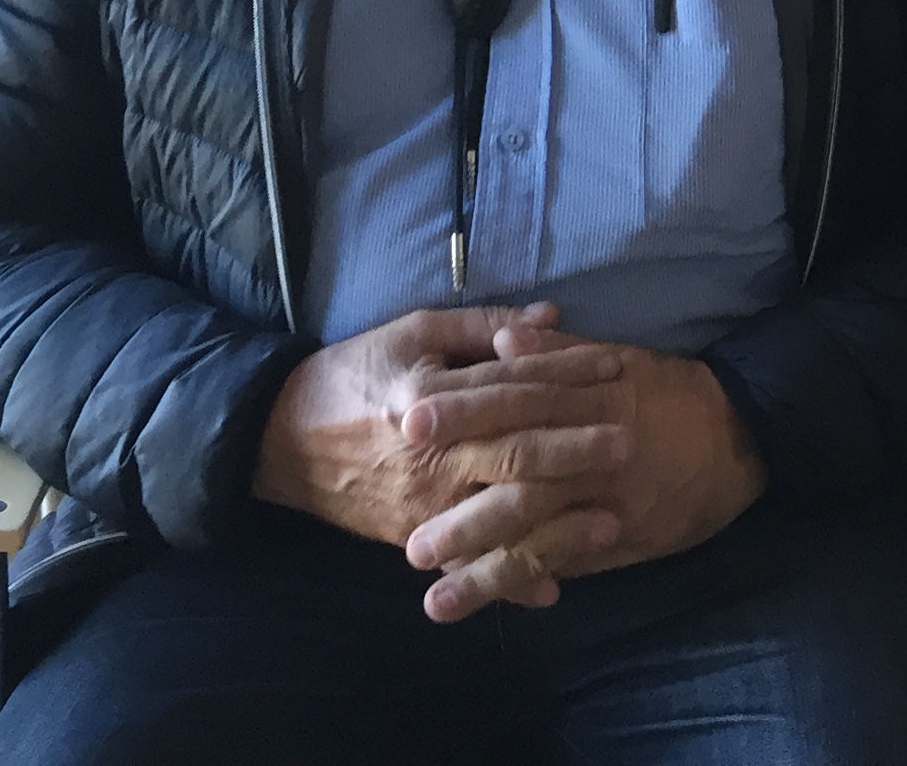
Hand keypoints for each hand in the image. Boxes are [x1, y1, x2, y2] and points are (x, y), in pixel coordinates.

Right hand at [252, 303, 624, 554]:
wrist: (279, 439)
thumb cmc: (353, 374)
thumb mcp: (412, 333)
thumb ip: (482, 326)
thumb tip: (550, 317)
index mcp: (430, 394)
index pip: (512, 385)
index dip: (566, 373)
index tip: (615, 367)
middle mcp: (430, 455)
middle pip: (514, 454)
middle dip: (574, 449)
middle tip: (628, 441)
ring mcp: (420, 504)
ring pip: (497, 518)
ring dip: (555, 522)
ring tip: (610, 521)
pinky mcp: (410, 537)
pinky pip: (464, 564)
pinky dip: (505, 580)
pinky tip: (550, 589)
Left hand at [403, 325, 765, 618]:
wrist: (739, 433)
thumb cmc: (670, 392)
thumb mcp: (619, 358)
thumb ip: (557, 355)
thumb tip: (501, 341)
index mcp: (586, 397)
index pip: (513, 402)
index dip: (461, 413)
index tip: (407, 421)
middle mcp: (591, 451)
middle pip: (519, 479)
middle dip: (461, 512)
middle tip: (408, 541)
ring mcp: (607, 499)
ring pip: (540, 534)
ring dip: (485, 568)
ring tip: (431, 595)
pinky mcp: (621, 535)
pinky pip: (570, 560)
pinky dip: (530, 580)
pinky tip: (490, 602)